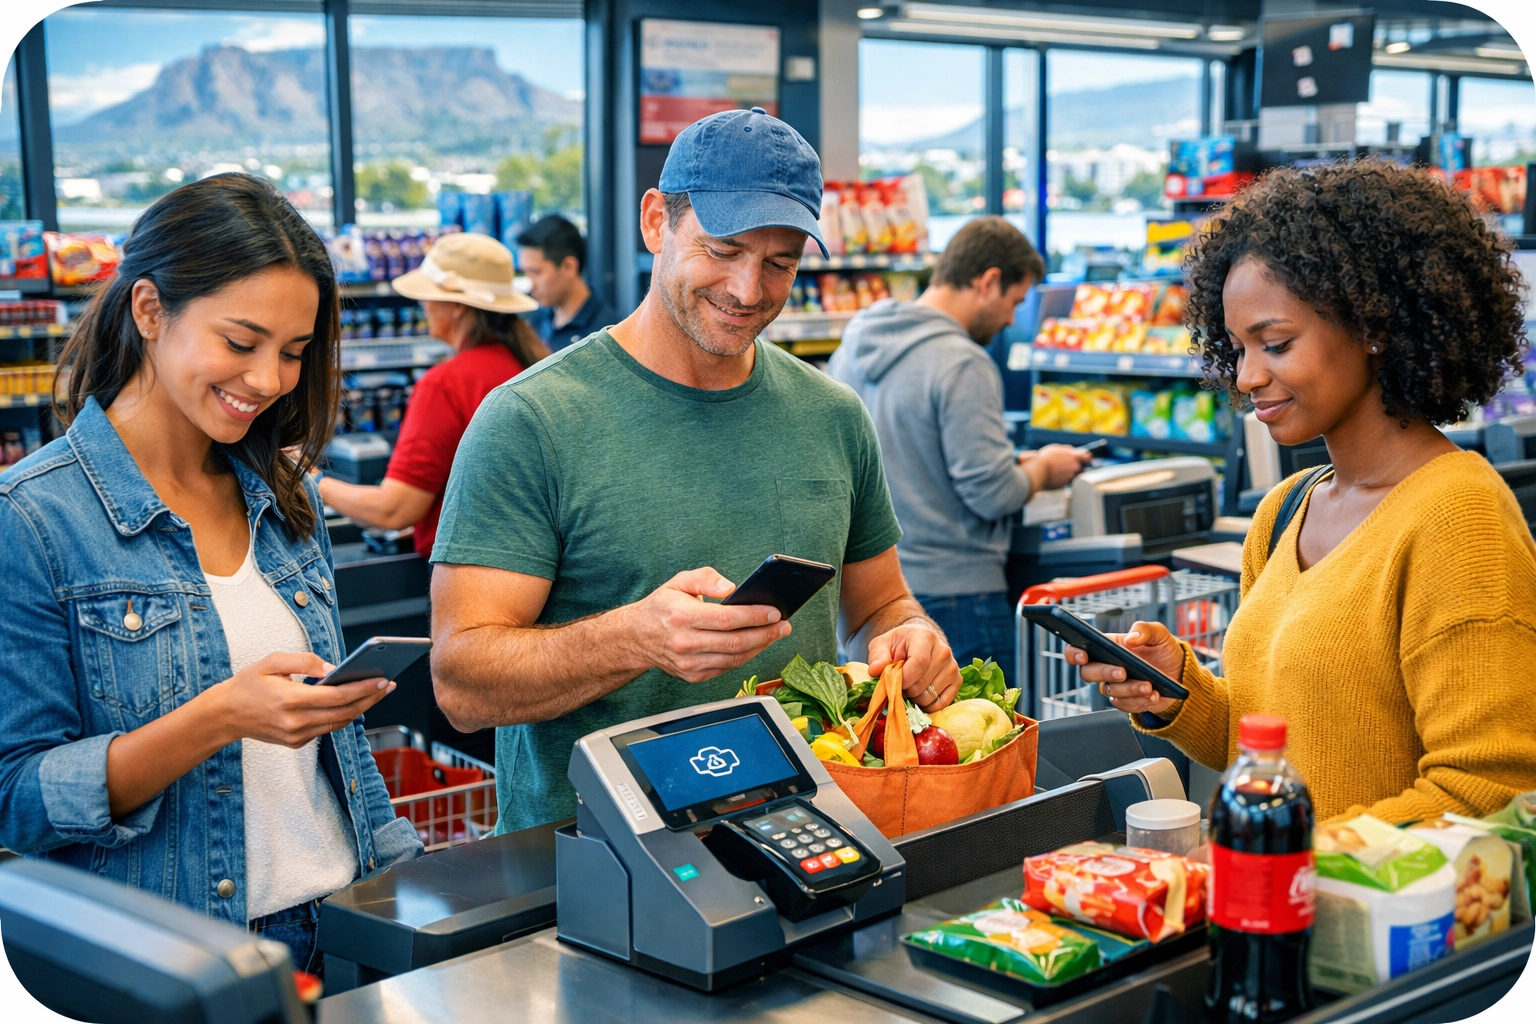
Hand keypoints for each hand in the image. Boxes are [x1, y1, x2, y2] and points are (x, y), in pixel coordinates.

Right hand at [210, 651, 395, 747]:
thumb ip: (304, 661)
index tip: (383, 680)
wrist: (224, 715)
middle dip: (370, 699)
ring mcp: (296, 736)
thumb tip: (333, 668)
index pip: (337, 696)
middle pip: (344, 712)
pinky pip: (326, 728)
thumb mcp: (272, 662)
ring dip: (360, 708)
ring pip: (339, 723)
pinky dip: (341, 715)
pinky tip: (352, 702)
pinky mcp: (296, 743)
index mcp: (290, 699)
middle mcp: (295, 721)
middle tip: (388, 685)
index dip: (363, 689)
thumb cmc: (248, 684)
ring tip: (375, 692)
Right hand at [623, 567, 789, 682]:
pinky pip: (727, 669)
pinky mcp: (693, 676)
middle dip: (766, 634)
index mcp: (682, 616)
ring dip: (760, 647)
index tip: (774, 612)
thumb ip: (705, 577)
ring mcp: (689, 664)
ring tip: (775, 634)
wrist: (636, 638)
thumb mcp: (679, 581)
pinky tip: (756, 645)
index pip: (727, 619)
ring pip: (734, 659)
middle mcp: (685, 643)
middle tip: (784, 625)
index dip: (755, 616)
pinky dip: (745, 657)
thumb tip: (730, 588)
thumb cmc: (662, 607)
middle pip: (735, 642)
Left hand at [867, 621, 960, 712]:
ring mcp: (952, 667)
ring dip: (915, 698)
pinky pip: (941, 703)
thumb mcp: (882, 645)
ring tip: (910, 686)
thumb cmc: (898, 645)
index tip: (893, 682)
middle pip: (922, 684)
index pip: (919, 663)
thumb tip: (875, 670)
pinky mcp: (957, 681)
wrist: (918, 642)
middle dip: (905, 689)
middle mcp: (943, 651)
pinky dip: (927, 705)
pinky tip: (920, 694)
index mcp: (925, 637)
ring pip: (930, 696)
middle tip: (899, 683)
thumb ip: (877, 656)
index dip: (903, 678)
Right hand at [1022, 444, 1092, 491]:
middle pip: (1081, 467)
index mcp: (1074, 457)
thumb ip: (1067, 449)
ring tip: (1058, 470)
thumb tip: (1072, 450)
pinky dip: (1063, 479)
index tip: (1086, 458)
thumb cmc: (1044, 458)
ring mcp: (1070, 477)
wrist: (1037, 472)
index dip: (1087, 458)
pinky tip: (1055, 476)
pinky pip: (1067, 481)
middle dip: (1076, 466)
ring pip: (1074, 475)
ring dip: (1069, 473)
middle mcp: (1075, 468)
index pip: (1088, 457)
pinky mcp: (1064, 485)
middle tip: (1065, 464)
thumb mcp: (1056, 448)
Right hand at [1063, 620, 1183, 715]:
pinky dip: (1140, 701)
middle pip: (1088, 673)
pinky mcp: (1126, 701)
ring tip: (1149, 686)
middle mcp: (1106, 667)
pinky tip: (1154, 695)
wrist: (1180, 674)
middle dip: (1104, 673)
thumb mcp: (1159, 633)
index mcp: (1107, 646)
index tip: (1083, 655)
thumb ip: (1144, 629)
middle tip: (1123, 672)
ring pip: (1110, 691)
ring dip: (1129, 689)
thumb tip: (1130, 639)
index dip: (1074, 653)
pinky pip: (1125, 705)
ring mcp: (1115, 685)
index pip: (1078, 649)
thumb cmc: (1163, 650)